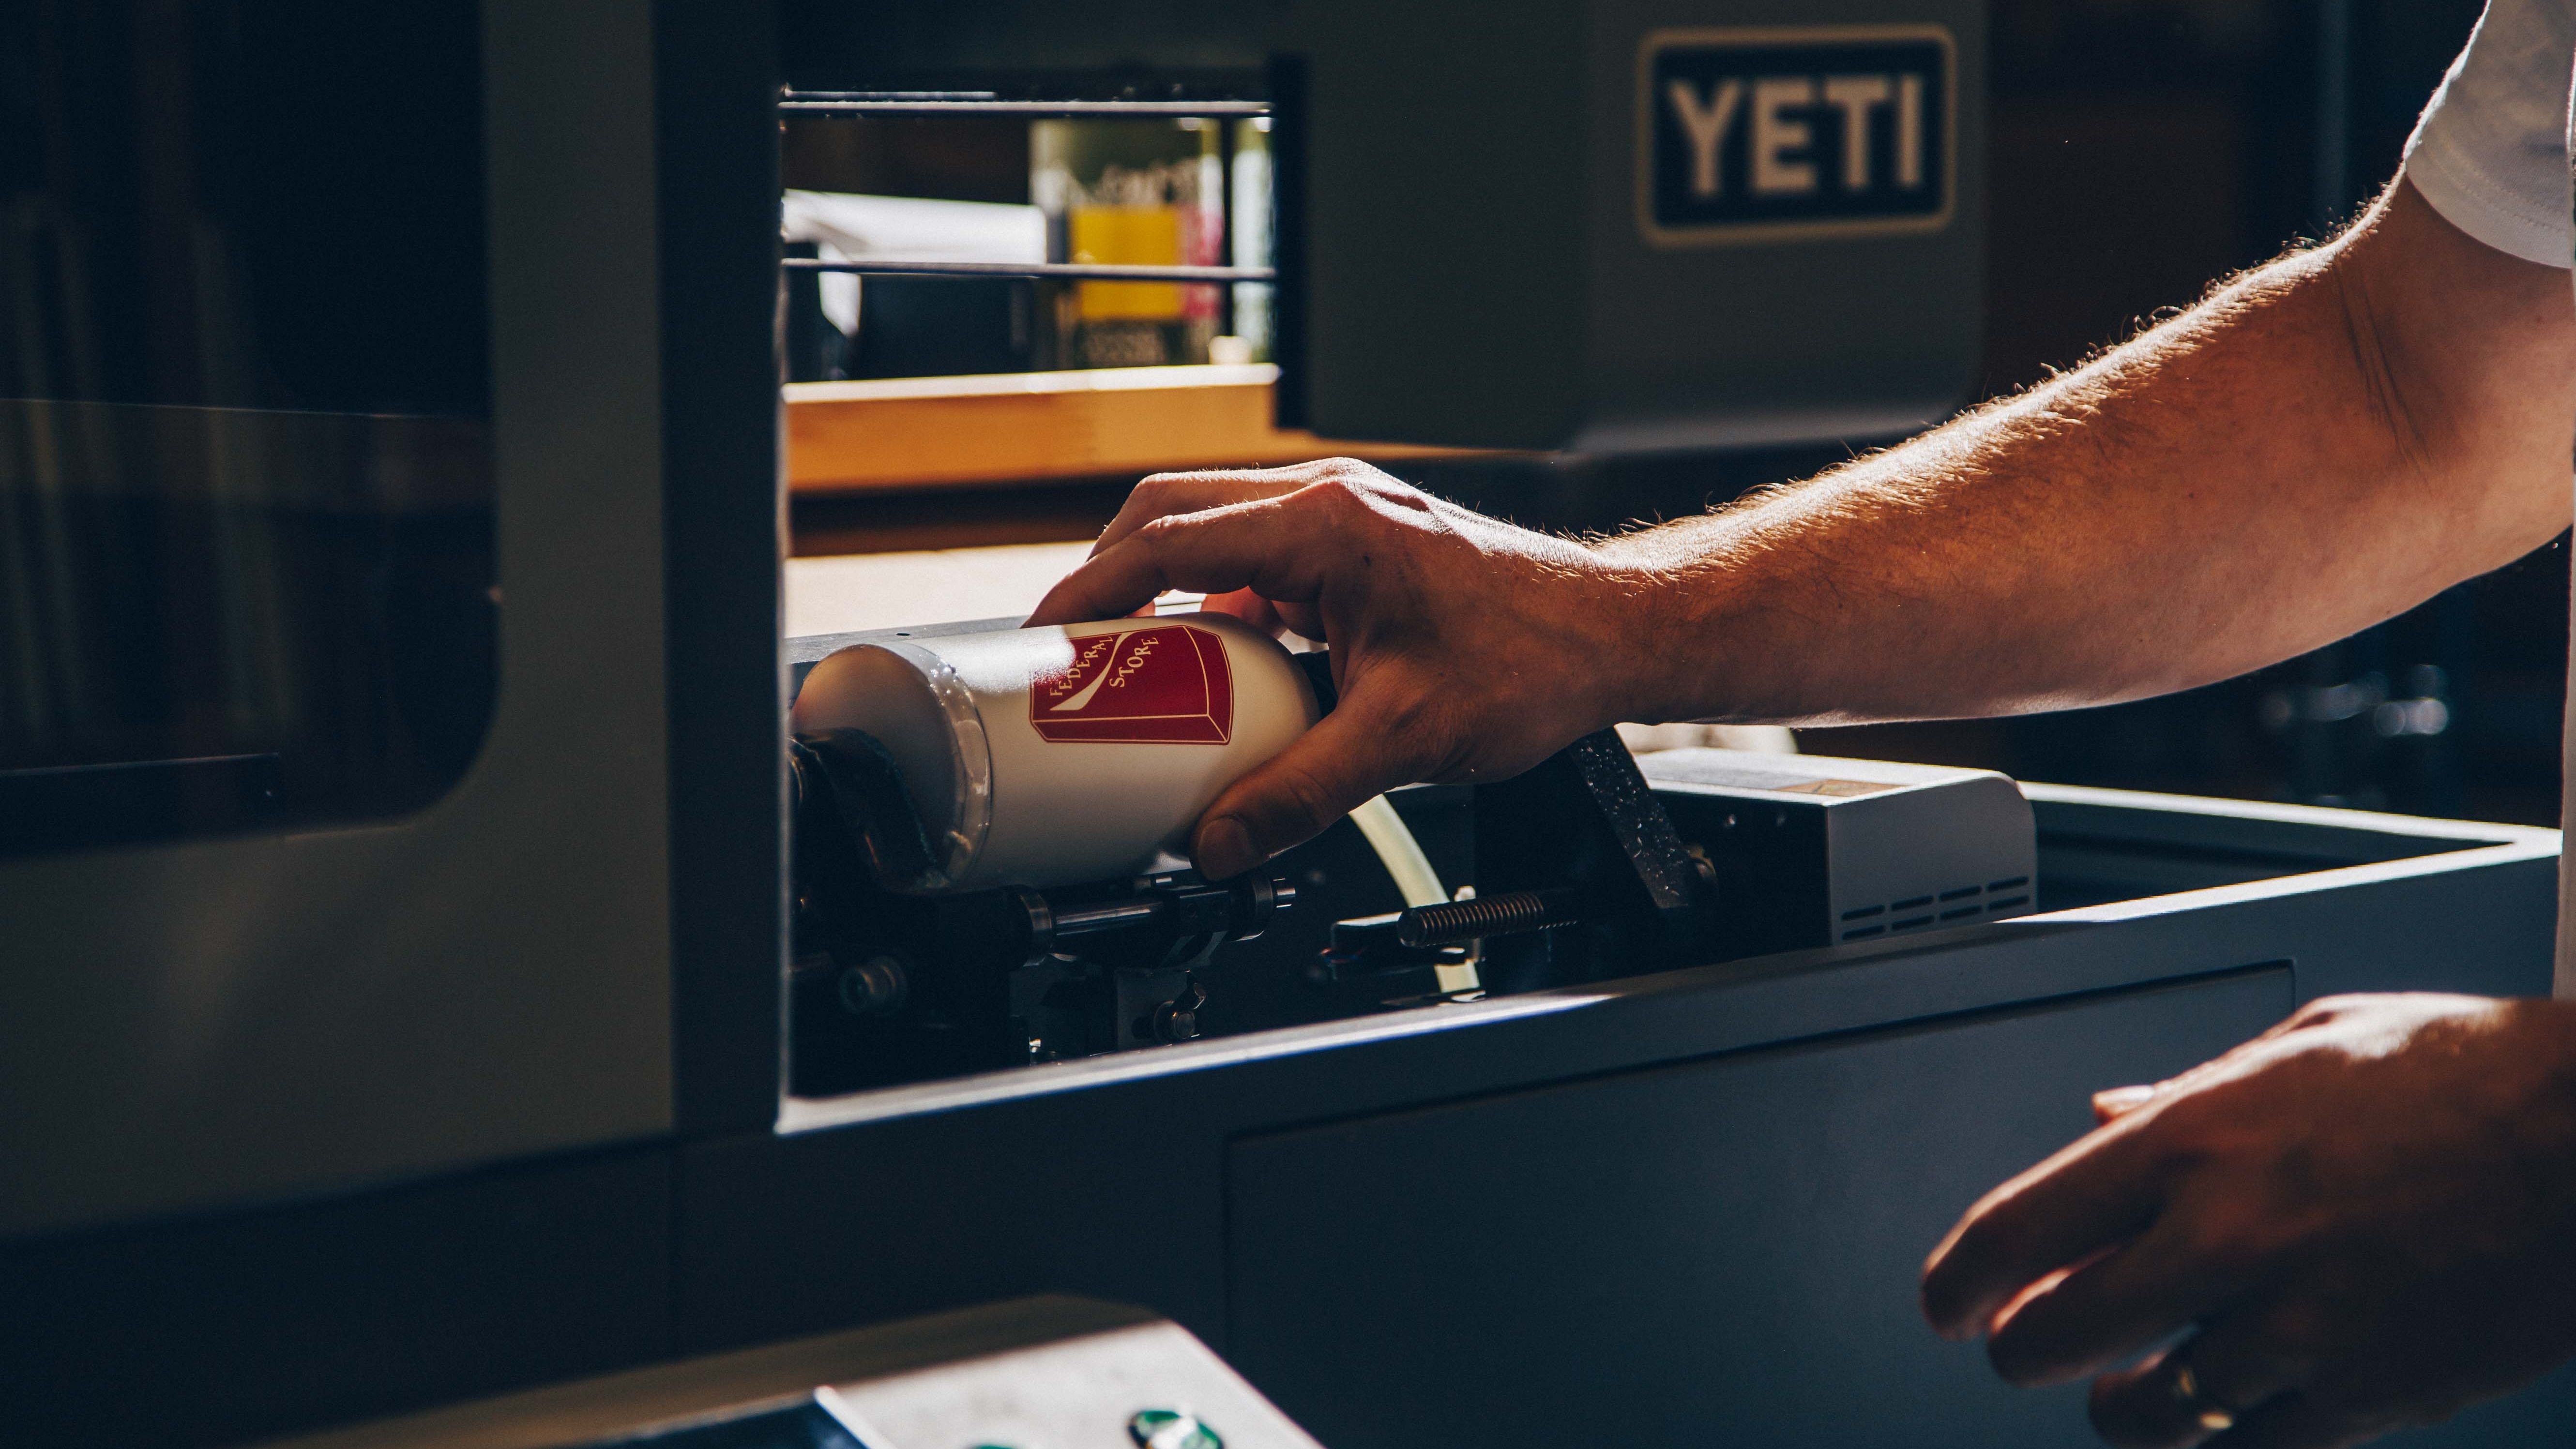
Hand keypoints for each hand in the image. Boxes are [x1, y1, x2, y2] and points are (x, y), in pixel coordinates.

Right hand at [1027, 458, 1655, 878]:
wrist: (1610, 636)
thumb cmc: (1533, 658)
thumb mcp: (1403, 739)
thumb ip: (1303, 793)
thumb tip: (1223, 844)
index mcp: (1324, 526)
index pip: (1165, 540)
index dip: (1089, 590)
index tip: (1045, 639)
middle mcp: (1326, 506)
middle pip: (1169, 516)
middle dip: (1107, 581)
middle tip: (1070, 652)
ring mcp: (1340, 522)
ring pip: (1212, 537)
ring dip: (1164, 596)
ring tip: (1129, 669)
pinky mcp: (1355, 551)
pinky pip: (1257, 569)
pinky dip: (1218, 613)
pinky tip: (1214, 677)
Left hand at [1920, 992, 2575, 1447]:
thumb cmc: (2462, 1077)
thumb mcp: (2301, 1048)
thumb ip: (2184, 1094)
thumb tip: (2104, 1116)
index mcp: (2195, 1140)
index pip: (2017, 1229)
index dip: (1958, 1281)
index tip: (1945, 1305)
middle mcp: (2229, 1236)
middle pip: (2056, 1335)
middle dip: (2022, 1351)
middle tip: (2023, 1346)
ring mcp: (2299, 1326)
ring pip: (2148, 1413)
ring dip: (2118, 1410)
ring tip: (2119, 1394)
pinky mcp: (2370, 1396)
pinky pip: (2254, 1448)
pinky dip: (2224, 1438)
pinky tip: (2225, 1410)